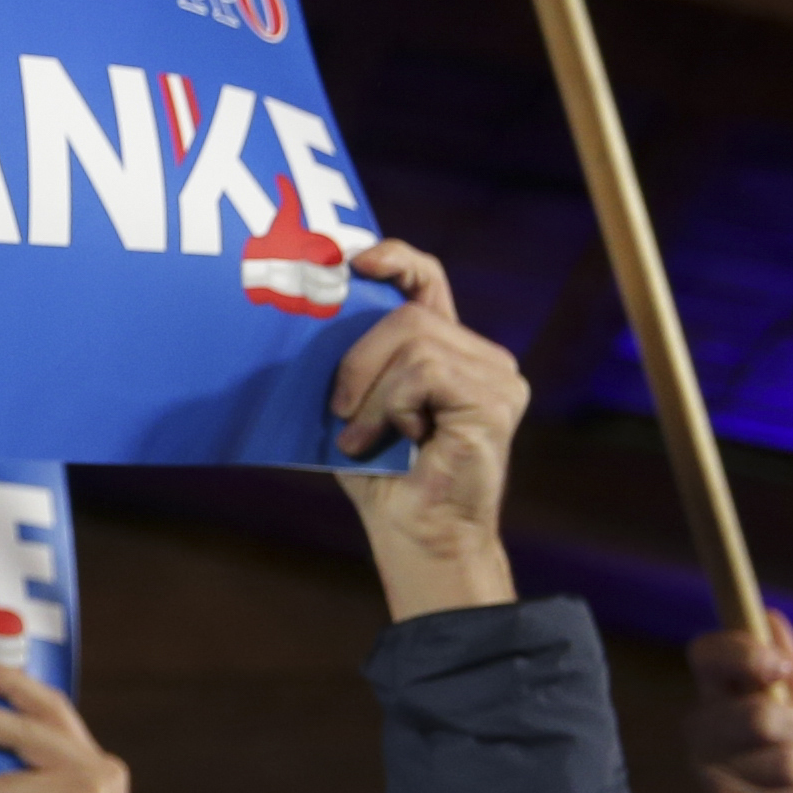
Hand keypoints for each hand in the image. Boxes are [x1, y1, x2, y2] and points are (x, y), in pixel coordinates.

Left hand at [327, 240, 525, 621]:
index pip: (428, 278)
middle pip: (408, 316)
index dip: (393, 258)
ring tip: (361, 437)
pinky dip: (391, 407)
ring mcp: (497, 376)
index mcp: (447, 350)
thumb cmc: (381, 475)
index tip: (351, 261)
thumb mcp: (353, 407)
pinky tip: (392, 440)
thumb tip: (295, 316)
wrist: (417, 534)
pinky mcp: (496, 399)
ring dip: (370, 393)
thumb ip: (348, 363)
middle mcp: (481, 355)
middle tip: (338, 408)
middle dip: (357, 359)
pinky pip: (424, 374)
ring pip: (413, 342)